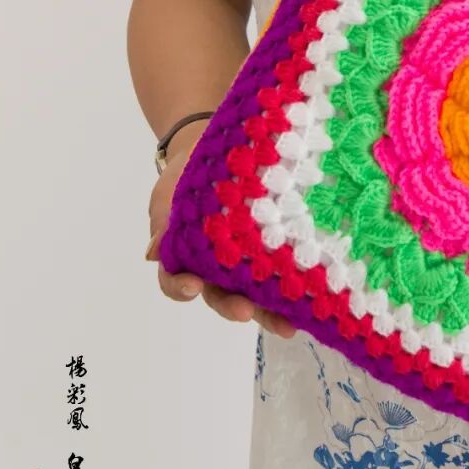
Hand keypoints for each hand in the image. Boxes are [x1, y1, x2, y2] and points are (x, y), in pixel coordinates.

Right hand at [144, 126, 296, 340]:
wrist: (218, 147)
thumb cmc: (187, 175)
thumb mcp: (169, 194)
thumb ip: (164, 223)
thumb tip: (153, 253)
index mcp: (187, 255)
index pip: (176, 280)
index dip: (181, 288)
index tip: (192, 286)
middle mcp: (218, 265)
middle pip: (222, 295)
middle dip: (234, 306)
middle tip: (245, 311)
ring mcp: (248, 257)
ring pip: (257, 291)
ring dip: (272, 309)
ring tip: (290, 321)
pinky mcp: (274, 243)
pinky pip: (284, 265)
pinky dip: (297, 280)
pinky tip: (315, 290)